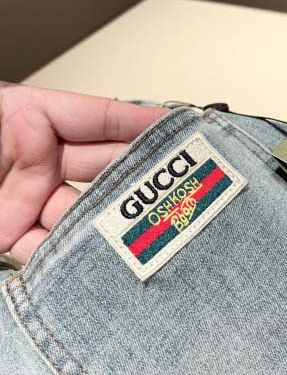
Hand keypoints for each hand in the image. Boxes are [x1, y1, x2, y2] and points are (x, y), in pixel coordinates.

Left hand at [0, 83, 166, 263]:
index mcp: (33, 119)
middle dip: (137, 178)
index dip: (141, 123)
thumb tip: (134, 113)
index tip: (181, 130)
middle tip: (173, 187)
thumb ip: (57, 114)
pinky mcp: (9, 233)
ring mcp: (26, 199)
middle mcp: (38, 161)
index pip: (100, 119)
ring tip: (137, 233)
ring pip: (79, 215)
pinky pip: (44, 250)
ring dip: (105, 225)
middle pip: (101, 169)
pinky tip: (91, 262)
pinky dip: (65, 262)